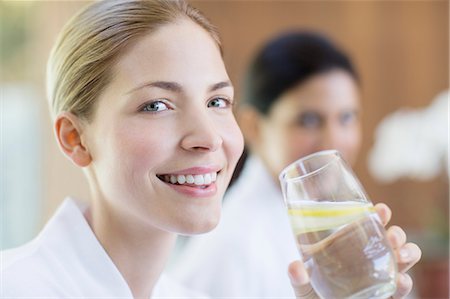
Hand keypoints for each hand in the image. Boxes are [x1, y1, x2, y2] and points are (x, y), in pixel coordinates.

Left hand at [288, 203, 421, 298]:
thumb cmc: (313, 294)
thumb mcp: (303, 283)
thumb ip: (298, 276)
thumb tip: (294, 268)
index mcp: (350, 247)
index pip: (368, 226)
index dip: (378, 216)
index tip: (381, 210)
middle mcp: (368, 259)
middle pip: (390, 240)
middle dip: (397, 234)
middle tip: (392, 235)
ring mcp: (379, 277)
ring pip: (403, 260)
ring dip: (408, 253)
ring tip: (401, 254)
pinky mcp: (386, 296)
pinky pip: (400, 288)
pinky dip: (405, 283)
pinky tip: (401, 280)